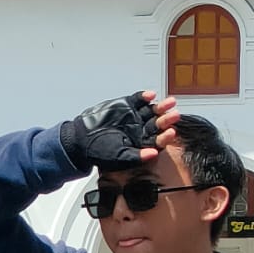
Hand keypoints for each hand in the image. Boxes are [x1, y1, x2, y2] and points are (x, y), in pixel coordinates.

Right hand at [59, 90, 179, 170]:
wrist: (79, 137)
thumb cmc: (98, 150)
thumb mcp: (118, 157)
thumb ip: (136, 156)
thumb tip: (154, 154)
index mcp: (140, 143)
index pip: (157, 139)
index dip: (165, 136)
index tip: (171, 132)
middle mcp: (140, 129)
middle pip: (157, 123)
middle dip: (166, 119)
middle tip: (174, 115)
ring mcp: (134, 116)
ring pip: (151, 110)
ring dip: (161, 107)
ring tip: (169, 102)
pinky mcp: (126, 105)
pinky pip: (138, 100)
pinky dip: (144, 97)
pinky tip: (150, 96)